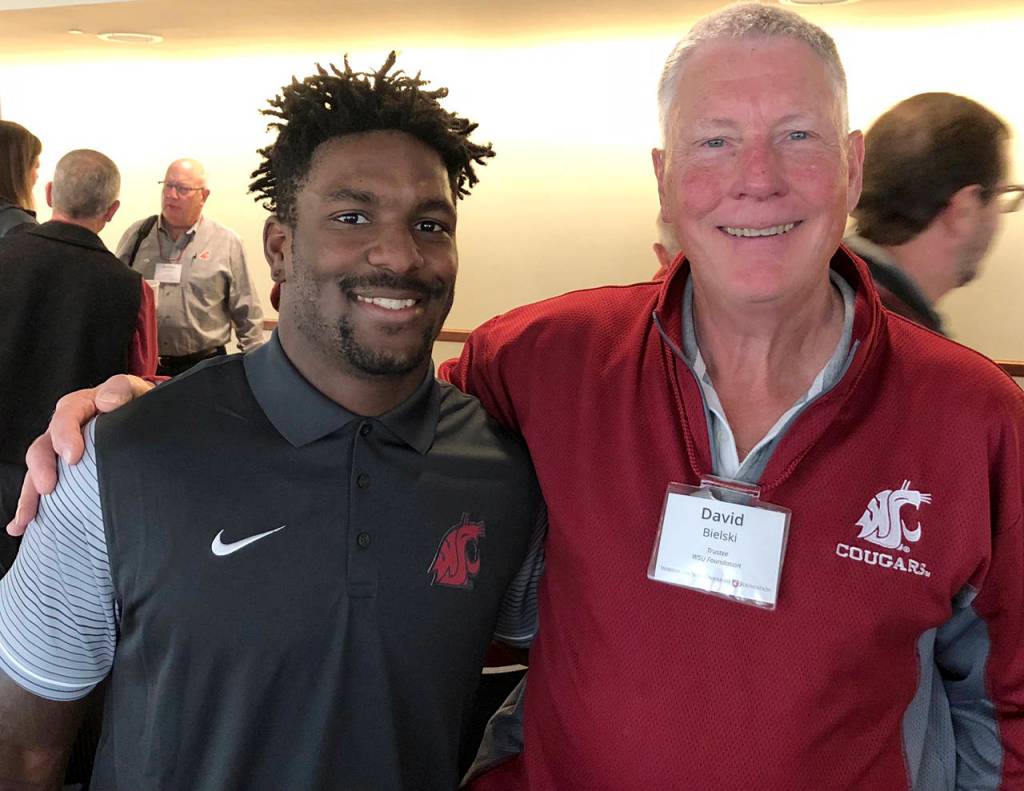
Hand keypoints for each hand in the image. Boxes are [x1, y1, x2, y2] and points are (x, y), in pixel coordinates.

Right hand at [6, 375, 153, 535]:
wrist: (140, 415)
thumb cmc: (133, 402)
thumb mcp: (130, 390)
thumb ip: (120, 389)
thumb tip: (108, 402)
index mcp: (77, 407)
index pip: (64, 418)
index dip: (65, 436)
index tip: (73, 457)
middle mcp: (63, 431)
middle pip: (43, 447)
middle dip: (42, 469)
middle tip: (49, 488)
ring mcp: (60, 453)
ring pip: (37, 473)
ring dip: (29, 496)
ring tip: (24, 519)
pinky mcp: (65, 472)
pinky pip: (43, 488)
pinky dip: (31, 507)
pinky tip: (21, 527)